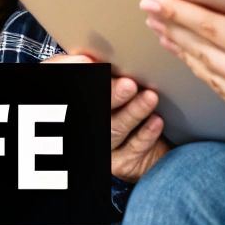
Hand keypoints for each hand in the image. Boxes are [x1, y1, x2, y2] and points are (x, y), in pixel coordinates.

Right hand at [45, 53, 169, 180]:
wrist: (140, 135)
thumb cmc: (116, 97)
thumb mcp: (102, 77)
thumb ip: (89, 67)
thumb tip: (87, 60)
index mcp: (71, 101)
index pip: (68, 85)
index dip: (74, 72)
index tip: (90, 63)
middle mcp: (80, 124)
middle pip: (94, 110)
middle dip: (112, 96)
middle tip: (128, 84)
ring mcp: (100, 145)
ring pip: (114, 130)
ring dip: (133, 113)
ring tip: (150, 97)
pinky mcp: (118, 163)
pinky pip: (132, 149)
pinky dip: (146, 134)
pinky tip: (156, 120)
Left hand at [140, 0, 224, 131]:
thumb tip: (222, 7)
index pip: (206, 26)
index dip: (175, 12)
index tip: (153, 1)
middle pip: (199, 50)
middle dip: (172, 30)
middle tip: (152, 14)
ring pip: (206, 73)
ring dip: (184, 52)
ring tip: (166, 34)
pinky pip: (221, 91)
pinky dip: (206, 72)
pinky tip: (196, 59)